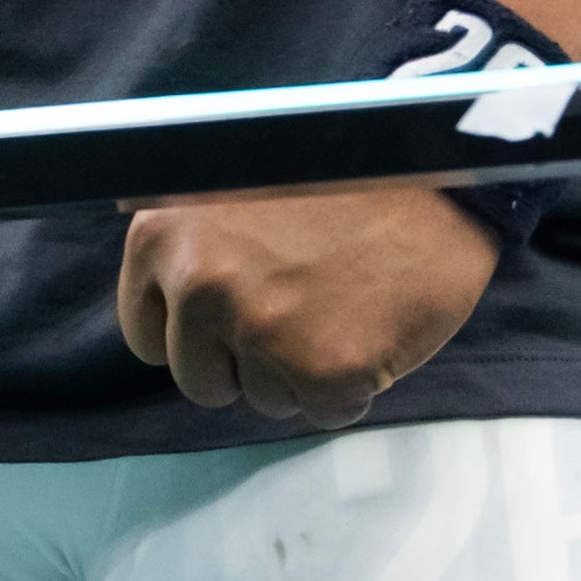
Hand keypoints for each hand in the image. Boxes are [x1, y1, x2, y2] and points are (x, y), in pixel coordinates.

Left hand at [114, 184, 495, 424]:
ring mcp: (260, 329)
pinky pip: (323, 412)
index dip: (193, 331)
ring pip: (262, 398)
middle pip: (199, 378)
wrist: (434, 168)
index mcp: (161, 233)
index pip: (146, 331)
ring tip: (338, 304)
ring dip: (298, 371)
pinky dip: (350, 387)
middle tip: (297, 306)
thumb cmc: (334, 173)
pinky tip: (369, 327)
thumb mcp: (225, 185)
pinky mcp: (323, 370)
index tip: (230, 314)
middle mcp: (199, 283)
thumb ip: (188, 243)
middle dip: (243, 360)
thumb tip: (171, 303)